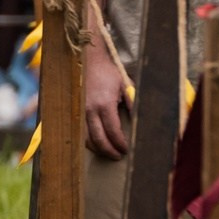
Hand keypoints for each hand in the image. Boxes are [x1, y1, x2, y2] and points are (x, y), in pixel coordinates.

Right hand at [83, 37, 131, 158]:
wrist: (89, 61)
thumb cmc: (109, 73)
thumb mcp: (126, 85)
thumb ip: (133, 103)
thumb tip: (140, 121)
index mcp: (105, 104)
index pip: (113, 131)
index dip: (120, 143)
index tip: (127, 148)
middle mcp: (90, 110)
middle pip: (99, 139)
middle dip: (110, 151)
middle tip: (119, 156)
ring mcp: (82, 111)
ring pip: (87, 138)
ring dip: (99, 148)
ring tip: (110, 152)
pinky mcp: (77, 111)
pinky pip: (82, 132)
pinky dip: (90, 141)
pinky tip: (98, 143)